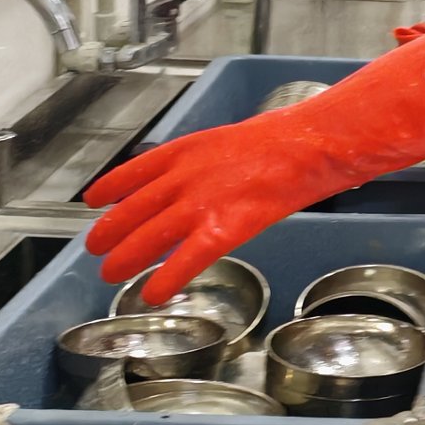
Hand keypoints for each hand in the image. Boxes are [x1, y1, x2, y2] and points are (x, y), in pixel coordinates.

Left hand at [86, 0, 424, 300]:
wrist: (331, 134)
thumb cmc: (309, 131)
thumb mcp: (265, 133)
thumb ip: (242, 151)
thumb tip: (243, 163)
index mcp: (202, 143)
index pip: (144, 164)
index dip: (115, 183)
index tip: (94, 196)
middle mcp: (195, 168)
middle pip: (138, 203)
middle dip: (112, 228)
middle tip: (95, 247)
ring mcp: (209, 195)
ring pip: (151, 232)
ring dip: (127, 255)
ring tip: (109, 275)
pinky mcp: (229, 222)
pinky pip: (187, 257)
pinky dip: (166, 277)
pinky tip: (153, 294)